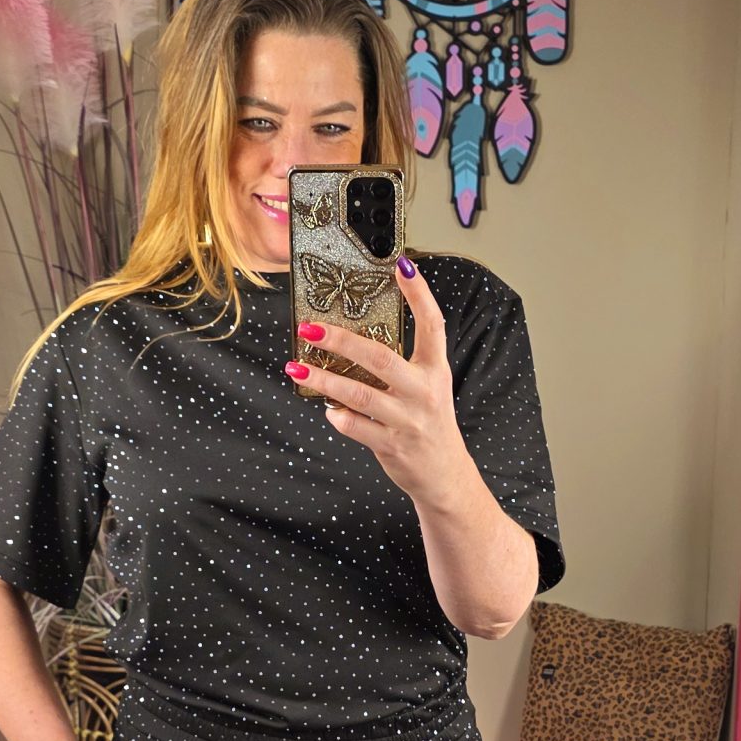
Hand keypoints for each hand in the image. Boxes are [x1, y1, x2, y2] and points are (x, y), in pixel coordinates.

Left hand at [285, 254, 471, 509]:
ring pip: (359, 394)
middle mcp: (424, 392)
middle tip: (309, 329)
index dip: (419, 294)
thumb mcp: (427, 387)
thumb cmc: (429, 423)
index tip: (402, 266)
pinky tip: (327, 409)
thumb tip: (352, 339)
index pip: (431, 324)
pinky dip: (337, 416)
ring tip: (296, 368)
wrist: (444, 475)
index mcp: (434, 370)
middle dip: (341, 341)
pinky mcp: (392, 445)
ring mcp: (408, 420)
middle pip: (380, 358)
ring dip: (323, 380)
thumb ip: (400, 365)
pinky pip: (355, 426)